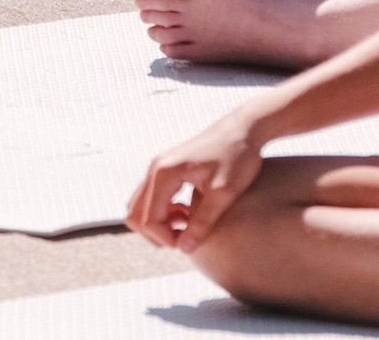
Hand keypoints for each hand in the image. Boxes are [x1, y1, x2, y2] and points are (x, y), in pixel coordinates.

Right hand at [128, 115, 265, 251]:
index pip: (149, 220)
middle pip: (135, 214)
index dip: (167, 239)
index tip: (192, 243)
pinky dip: (163, 212)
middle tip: (186, 238)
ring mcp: (158, 167)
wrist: (243, 129)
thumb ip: (202, 222)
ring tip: (188, 225)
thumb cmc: (237, 158)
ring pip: (140, 206)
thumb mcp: (223, 194)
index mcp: (164, 174)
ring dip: (159, 223)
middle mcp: (155, 169)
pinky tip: (188, 214)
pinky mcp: (166, 169)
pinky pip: (151, 198)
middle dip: (157, 233)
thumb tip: (185, 249)